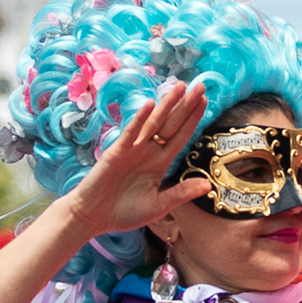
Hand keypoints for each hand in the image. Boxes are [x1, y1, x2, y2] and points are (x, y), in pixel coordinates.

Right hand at [58, 82, 210, 242]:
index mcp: (160, 162)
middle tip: (201, 85)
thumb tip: (208, 185)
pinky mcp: (116, 152)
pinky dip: (139, 120)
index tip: (205, 101)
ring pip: (153, 123)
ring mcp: (132, 149)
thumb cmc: (124, 212)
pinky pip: (130, 133)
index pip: (181, 136)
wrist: (93, 217)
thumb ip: (181, 193)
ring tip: (179, 87)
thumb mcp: (158, 205)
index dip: (193, 119)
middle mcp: (148, 151)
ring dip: (166, 105)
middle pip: (171, 124)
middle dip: (185, 105)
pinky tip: (149, 105)